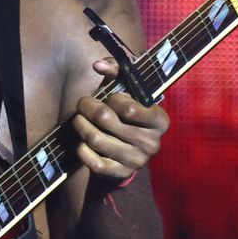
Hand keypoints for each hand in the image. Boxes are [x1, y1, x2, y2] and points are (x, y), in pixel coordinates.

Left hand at [72, 58, 169, 182]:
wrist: (130, 153)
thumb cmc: (129, 114)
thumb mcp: (130, 91)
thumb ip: (118, 71)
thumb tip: (98, 65)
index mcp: (160, 121)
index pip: (127, 108)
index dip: (112, 99)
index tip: (110, 98)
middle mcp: (151, 143)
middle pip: (105, 119)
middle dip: (87, 106)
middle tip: (82, 103)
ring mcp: (136, 161)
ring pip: (95, 138)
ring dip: (80, 125)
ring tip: (77, 119)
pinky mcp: (120, 173)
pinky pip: (93, 162)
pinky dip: (82, 150)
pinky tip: (81, 142)